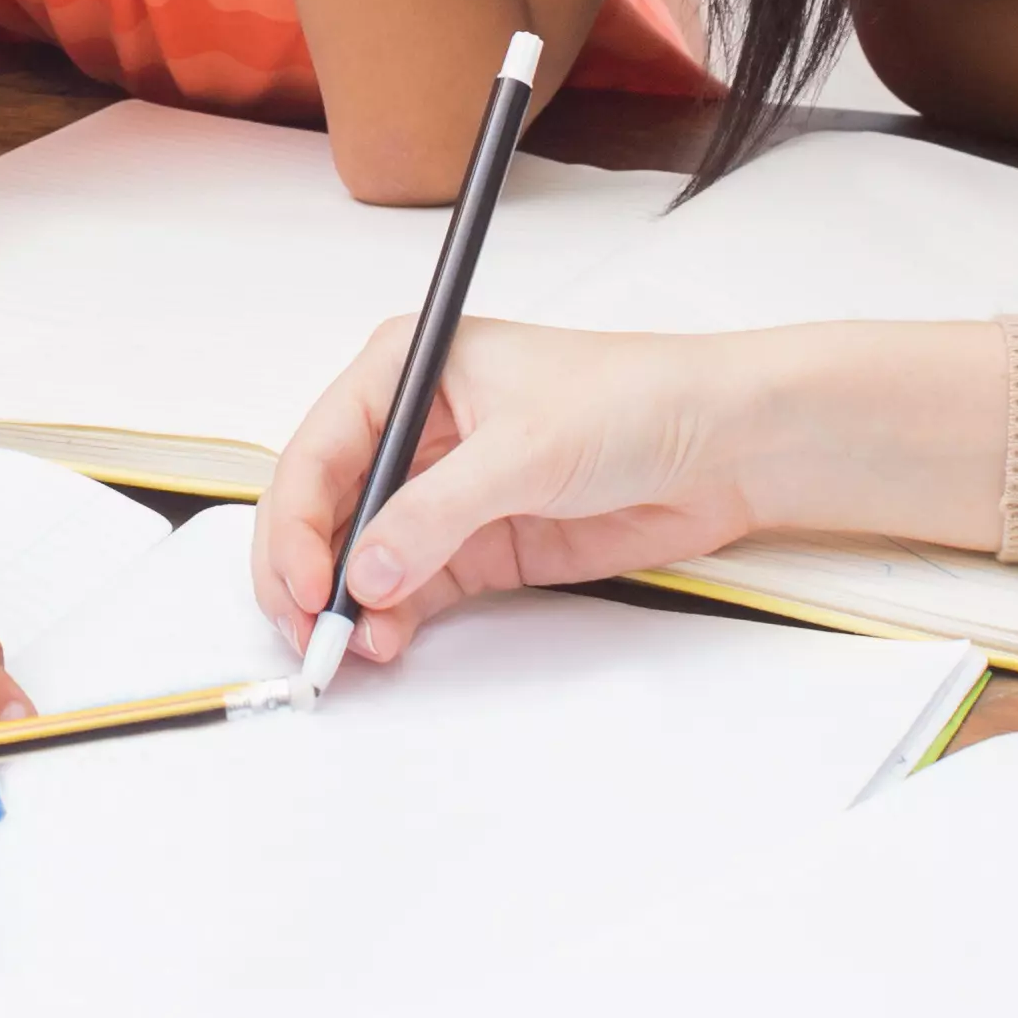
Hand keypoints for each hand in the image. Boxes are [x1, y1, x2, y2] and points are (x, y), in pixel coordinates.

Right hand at [251, 317, 767, 670]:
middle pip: (326, 509)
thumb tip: (366, 573)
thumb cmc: (635, 400)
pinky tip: (388, 639)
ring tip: (356, 648)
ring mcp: (444, 490)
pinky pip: (411, 585)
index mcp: (408, 370)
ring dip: (350, 605)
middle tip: (312, 635)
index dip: (295, 523)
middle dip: (309, 573)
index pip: (318, 451)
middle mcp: (415, 427)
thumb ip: (437, 514)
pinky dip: (391, 617)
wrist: (722, 446)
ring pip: (362, 556)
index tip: (305, 586)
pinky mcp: (478, 542)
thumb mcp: (524, 449)